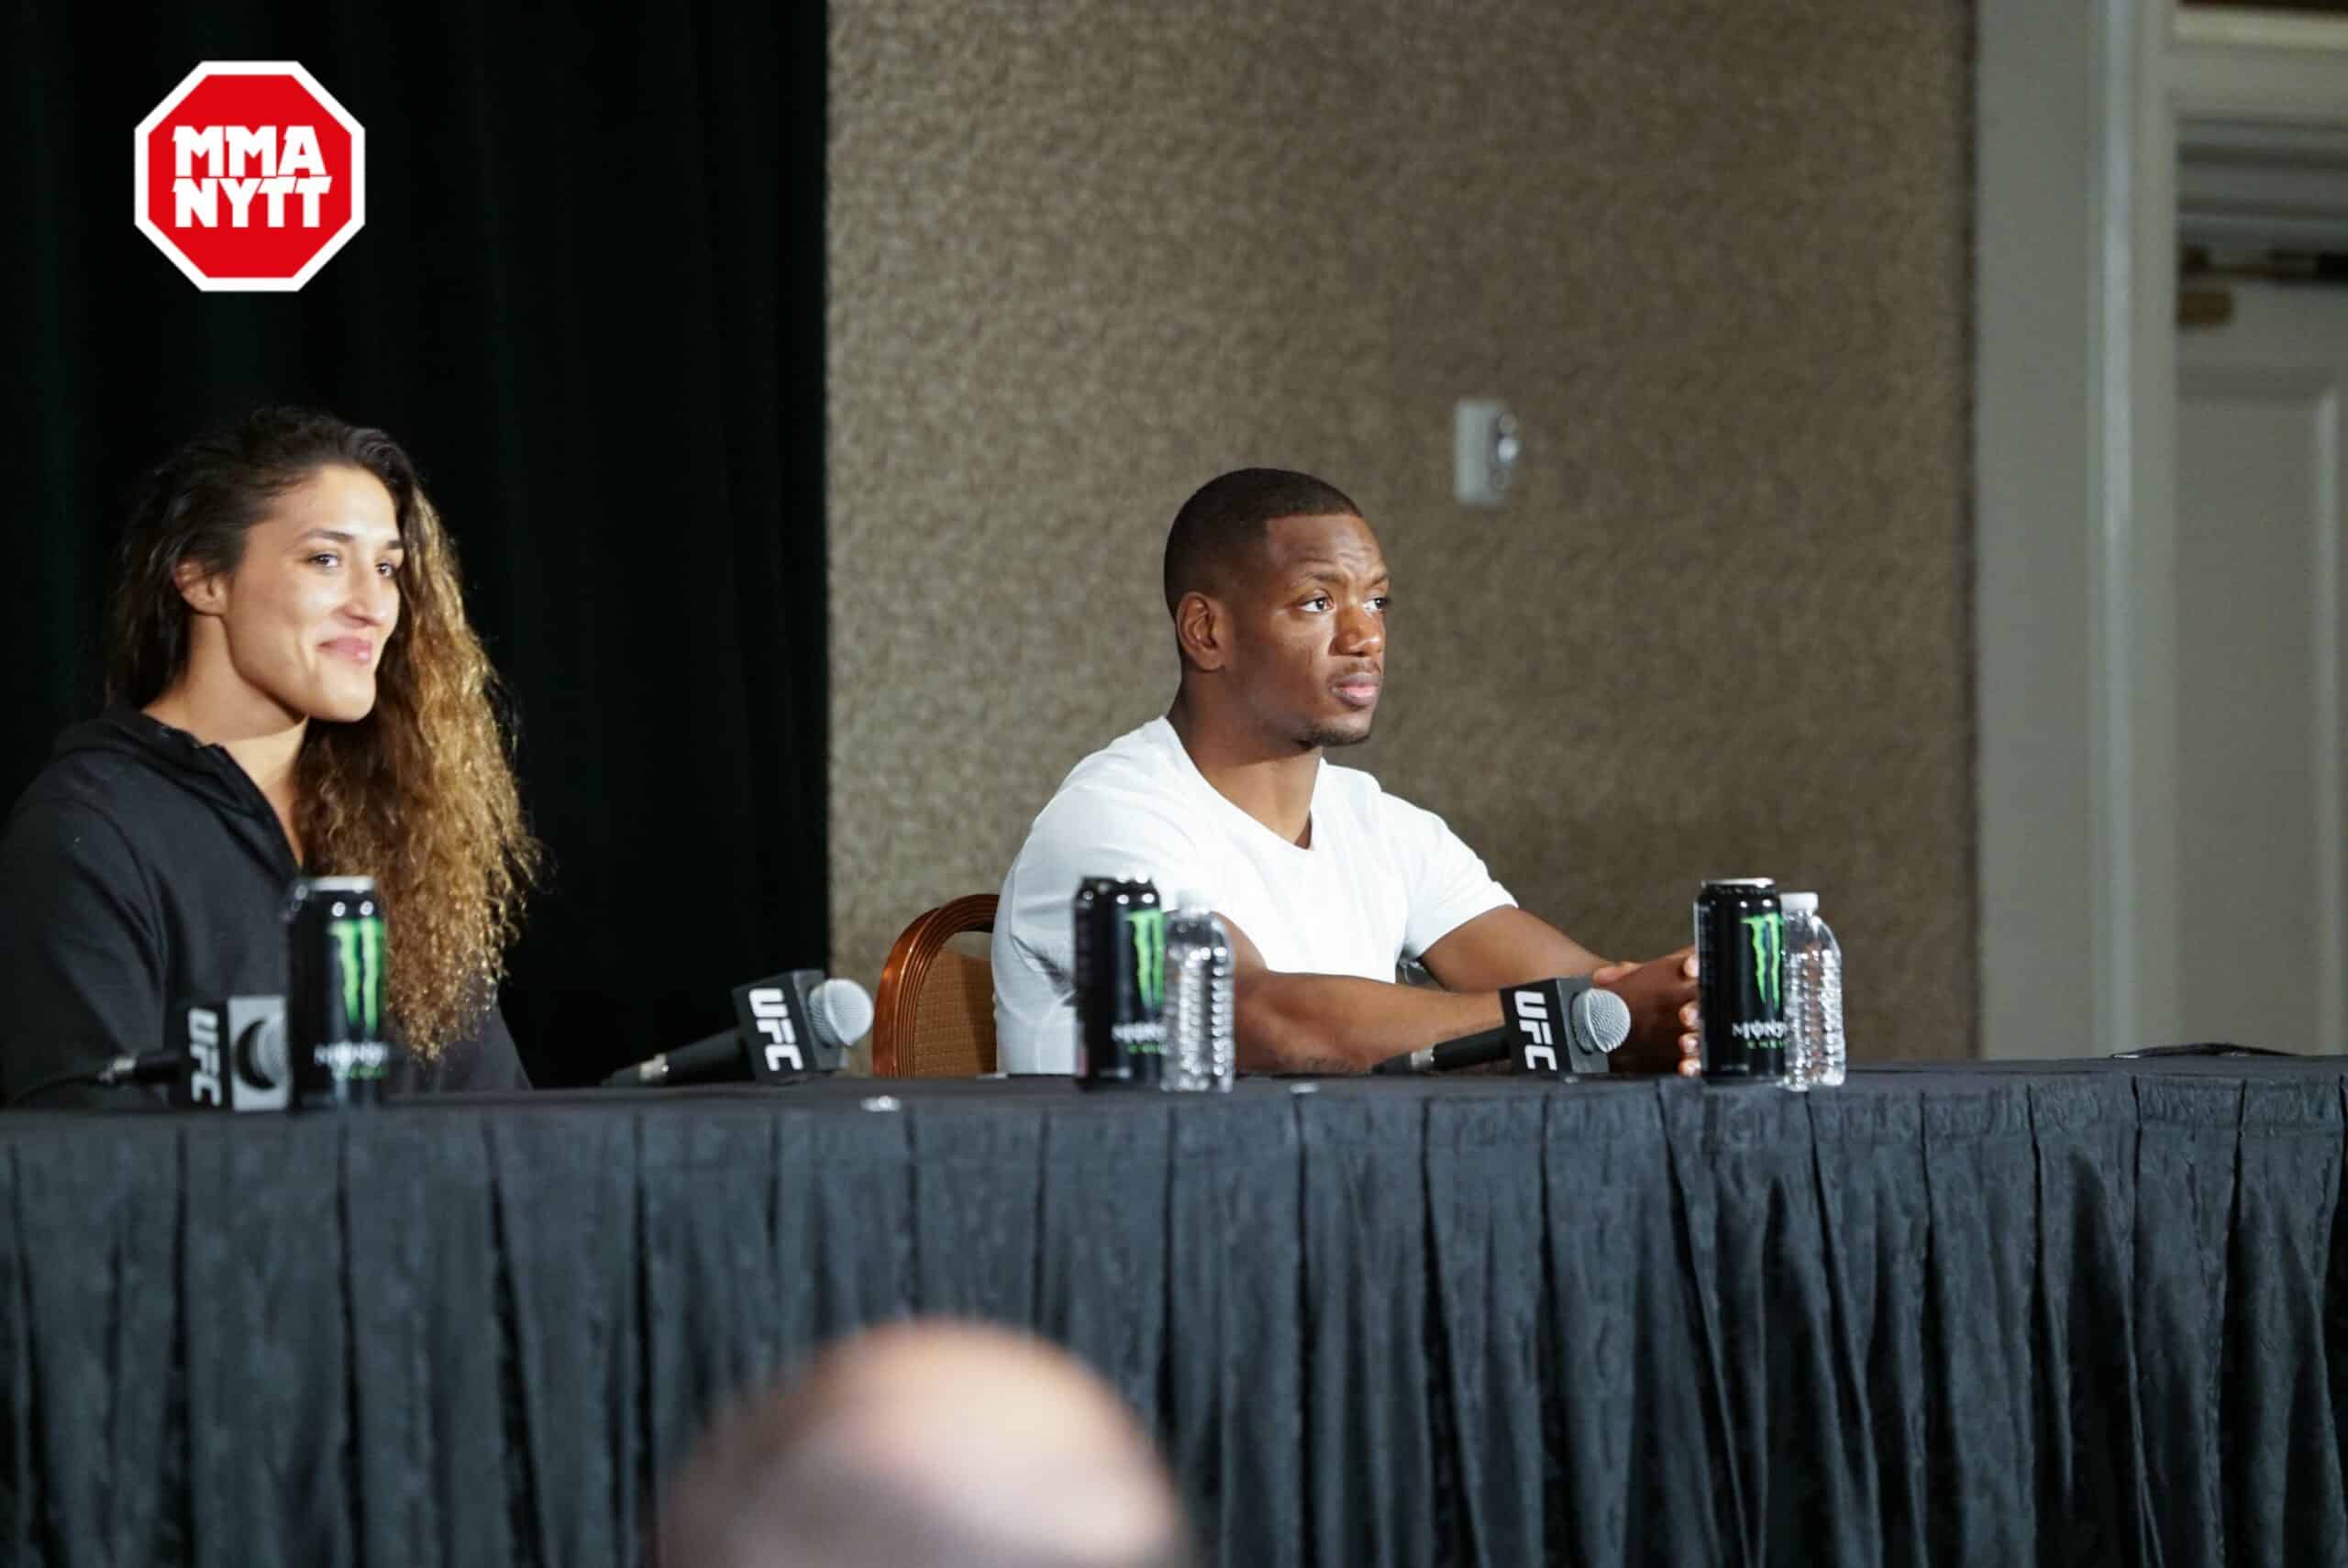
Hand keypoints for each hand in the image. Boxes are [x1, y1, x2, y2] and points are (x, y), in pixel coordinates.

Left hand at [1590, 947, 1701, 1076]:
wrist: (1678, 1009)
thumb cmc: (1666, 988)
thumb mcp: (1650, 977)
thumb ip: (1629, 975)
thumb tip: (1599, 977)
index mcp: (1687, 980)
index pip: (1694, 970)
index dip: (1693, 966)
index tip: (1688, 968)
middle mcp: (1697, 1004)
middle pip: (1701, 1007)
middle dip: (1695, 1011)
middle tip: (1685, 1015)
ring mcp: (1699, 1029)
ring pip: (1701, 1034)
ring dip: (1694, 1039)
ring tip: (1684, 1043)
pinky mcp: (1696, 1051)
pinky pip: (1698, 1059)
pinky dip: (1693, 1064)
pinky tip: (1685, 1067)